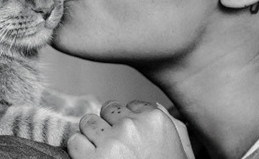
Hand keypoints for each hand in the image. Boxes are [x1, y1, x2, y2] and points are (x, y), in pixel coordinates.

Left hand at [67, 100, 192, 158]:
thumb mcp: (183, 151)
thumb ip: (173, 125)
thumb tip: (153, 108)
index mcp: (154, 121)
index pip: (129, 105)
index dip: (126, 122)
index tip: (129, 138)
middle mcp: (131, 126)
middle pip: (106, 110)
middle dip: (108, 126)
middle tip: (114, 147)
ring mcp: (110, 142)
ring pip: (87, 122)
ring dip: (91, 137)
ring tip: (102, 155)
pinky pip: (74, 141)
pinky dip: (79, 151)